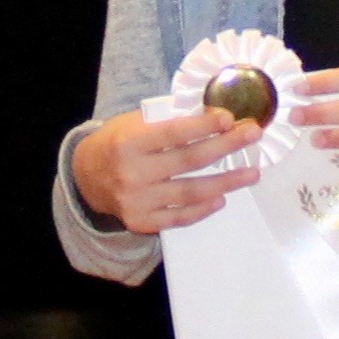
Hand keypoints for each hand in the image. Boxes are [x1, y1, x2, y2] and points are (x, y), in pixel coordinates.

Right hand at [70, 106, 261, 232]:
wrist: (85, 178)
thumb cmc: (116, 143)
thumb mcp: (132, 124)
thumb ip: (167, 121)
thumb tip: (213, 117)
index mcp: (128, 143)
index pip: (174, 132)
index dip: (204, 125)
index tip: (230, 118)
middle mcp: (132, 173)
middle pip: (189, 160)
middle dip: (226, 145)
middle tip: (253, 135)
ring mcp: (137, 200)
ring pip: (191, 191)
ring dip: (226, 182)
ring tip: (251, 173)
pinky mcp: (141, 221)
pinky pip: (180, 216)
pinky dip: (203, 208)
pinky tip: (220, 198)